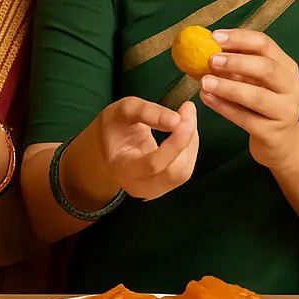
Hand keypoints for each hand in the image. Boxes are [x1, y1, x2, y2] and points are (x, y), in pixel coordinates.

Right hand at [75, 97, 199, 201]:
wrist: (107, 149)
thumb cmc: (113, 129)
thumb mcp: (121, 111)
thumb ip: (145, 111)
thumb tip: (176, 119)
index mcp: (122, 169)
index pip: (153, 164)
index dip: (174, 143)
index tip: (181, 118)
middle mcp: (140, 186)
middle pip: (175, 172)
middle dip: (187, 140)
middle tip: (188, 109)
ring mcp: (155, 190)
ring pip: (184, 170)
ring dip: (190, 140)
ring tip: (184, 116)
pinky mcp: (167, 185)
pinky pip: (186, 168)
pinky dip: (190, 145)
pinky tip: (183, 129)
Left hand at [199, 29, 298, 169]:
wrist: (281, 143)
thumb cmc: (262, 105)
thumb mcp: (254, 82)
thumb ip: (235, 66)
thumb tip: (202, 48)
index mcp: (287, 68)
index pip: (266, 45)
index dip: (239, 38)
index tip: (214, 36)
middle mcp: (291, 87)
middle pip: (266, 68)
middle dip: (236, 62)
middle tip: (210, 59)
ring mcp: (285, 111)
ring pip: (256, 96)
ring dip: (227, 87)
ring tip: (204, 81)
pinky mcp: (273, 133)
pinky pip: (245, 119)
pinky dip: (223, 107)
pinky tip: (206, 98)